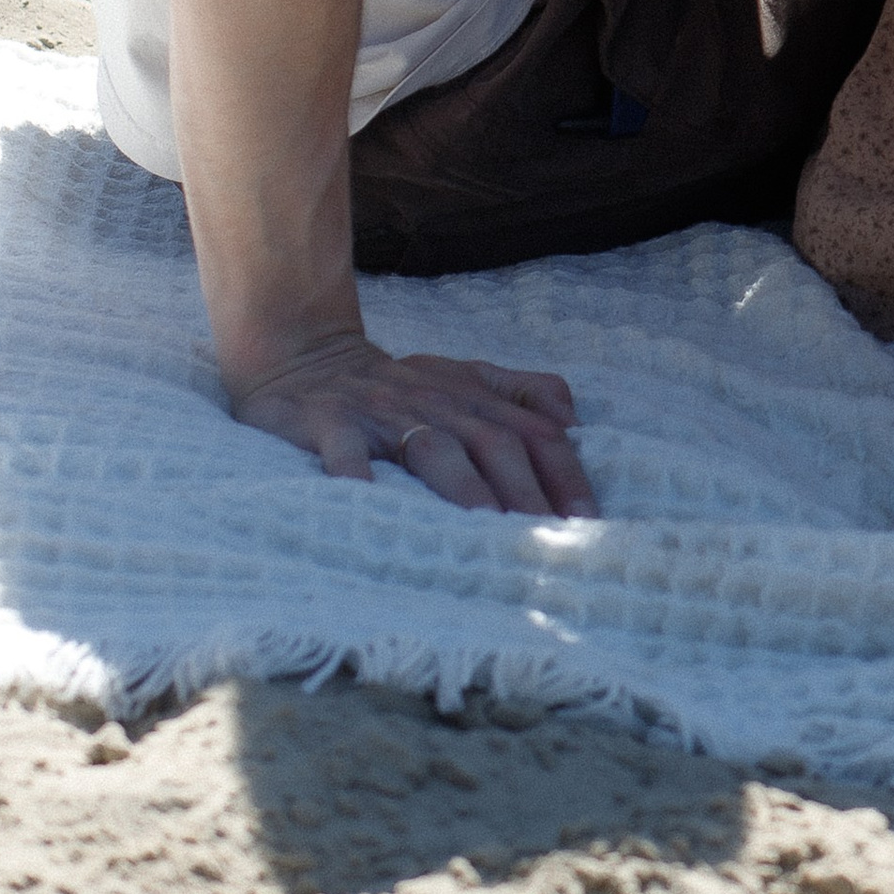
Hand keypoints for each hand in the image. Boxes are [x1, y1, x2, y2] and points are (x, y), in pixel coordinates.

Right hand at [230, 332, 594, 514]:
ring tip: (486, 531)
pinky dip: (356, 476)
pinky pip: (344, 450)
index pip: (534, 430)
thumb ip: (521, 392)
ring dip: (463, 488)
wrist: (306, 351)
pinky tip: (367, 503)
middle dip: (526, 493)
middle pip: (494, 443)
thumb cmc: (398, 383)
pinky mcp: (330, 421)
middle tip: (547, 541)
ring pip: (433, 448)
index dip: (565, 472)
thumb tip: (573, 422)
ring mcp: (383, 411)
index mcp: (473, 394)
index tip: (587, 520)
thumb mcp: (463, 377)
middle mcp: (437, 401)